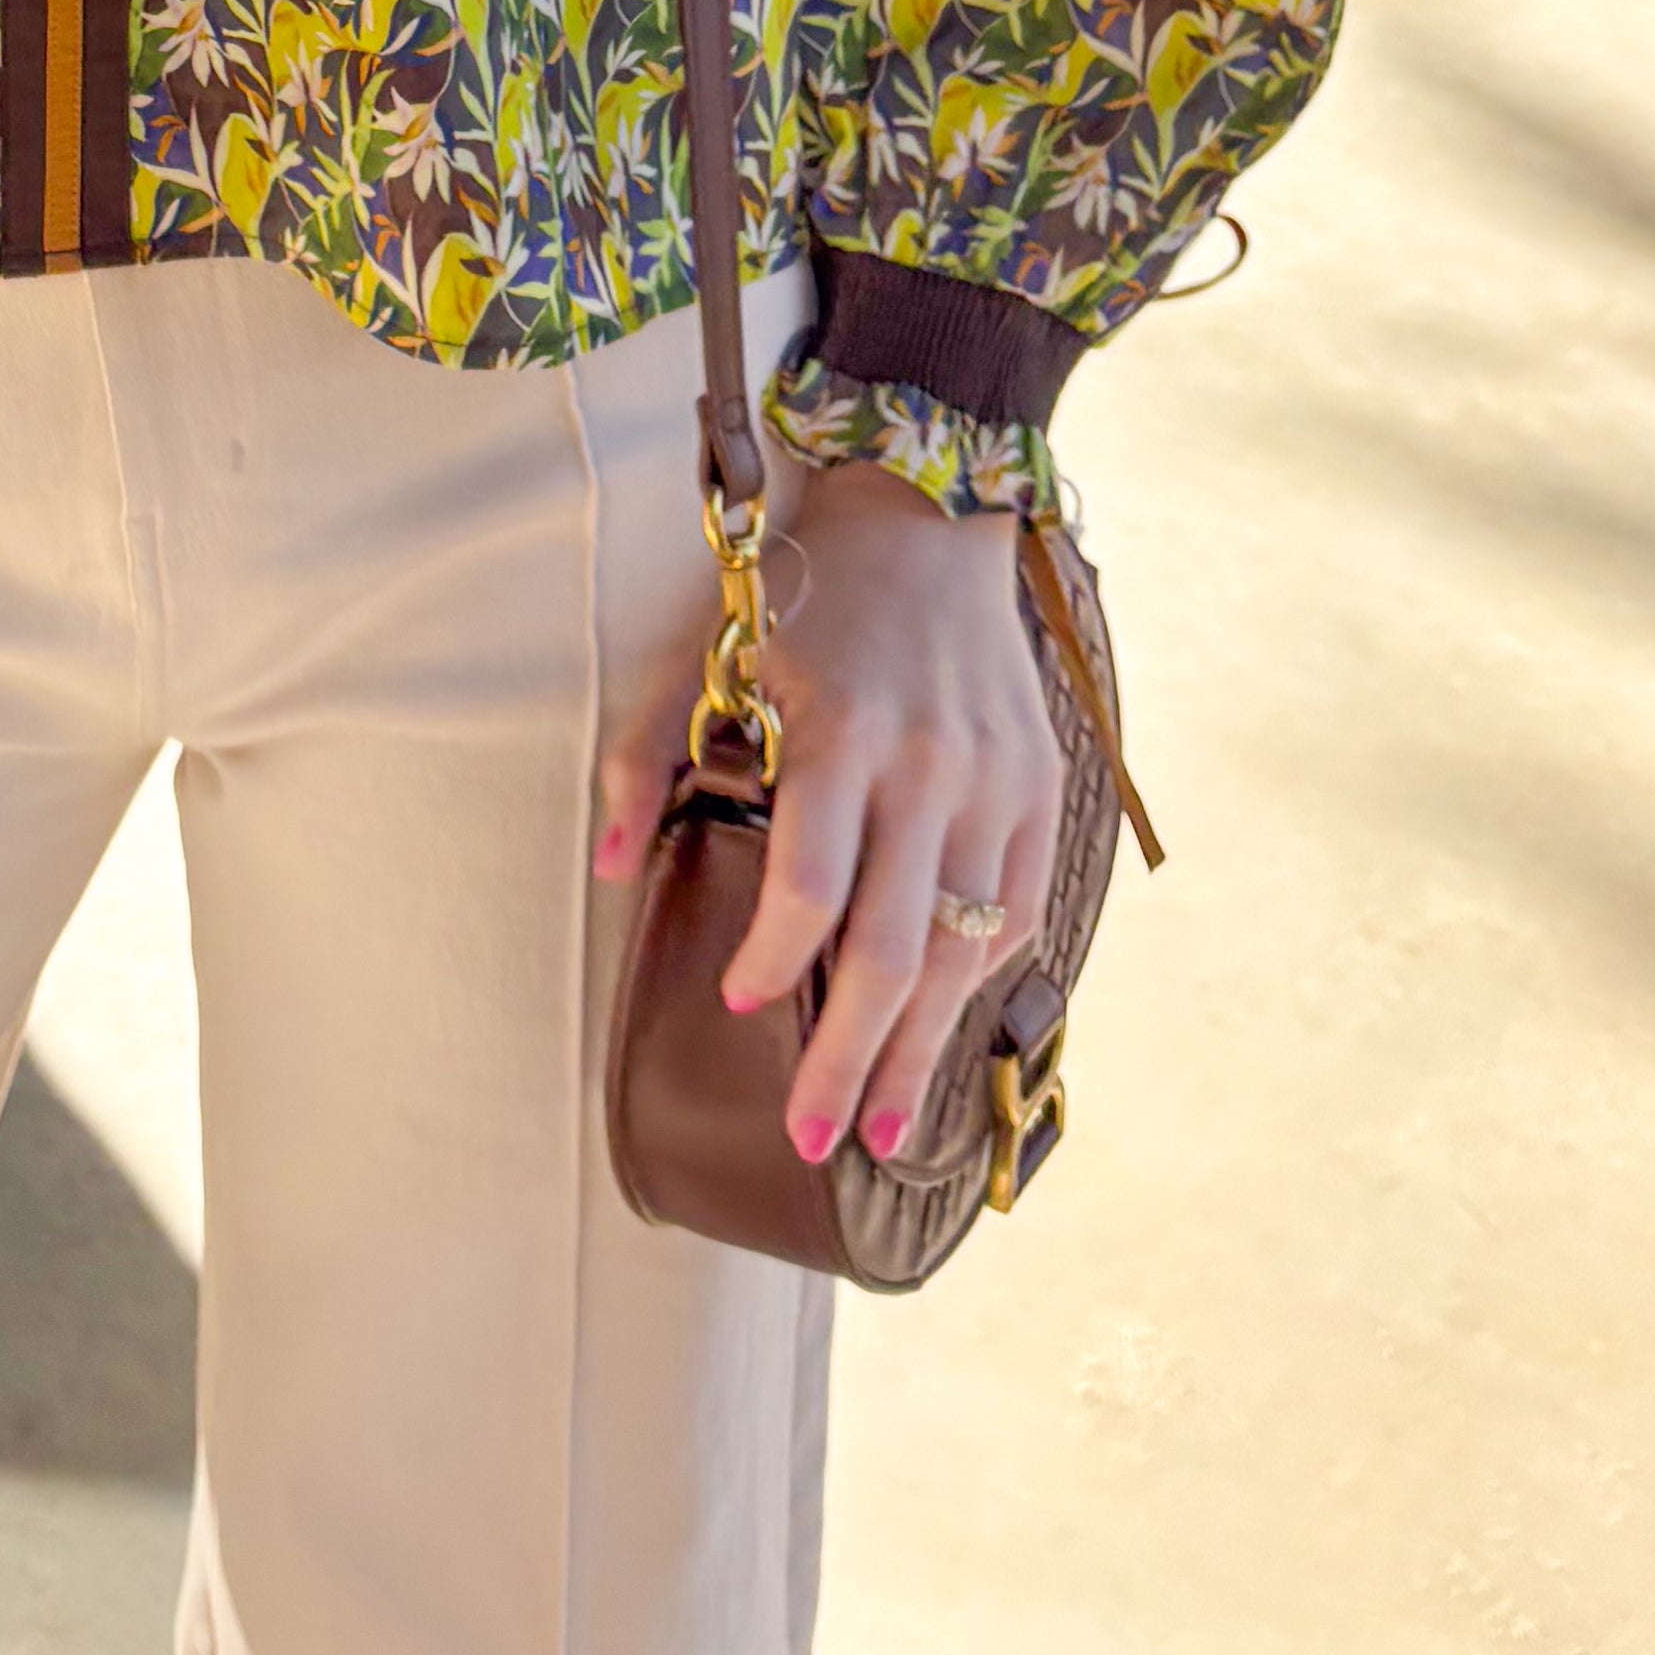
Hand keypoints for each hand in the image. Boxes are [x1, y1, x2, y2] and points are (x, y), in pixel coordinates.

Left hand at [594, 462, 1061, 1164]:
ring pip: (961, 949)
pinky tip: (939, 1034)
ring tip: (884, 1130)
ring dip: (920, 1050)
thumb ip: (646, 759)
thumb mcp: (703, 654)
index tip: (739, 1005)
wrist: (927, 517)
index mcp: (840, 730)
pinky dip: (975, 981)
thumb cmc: (800, 596)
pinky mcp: (1040, 789)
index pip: (811, 883)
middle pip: (892, 945)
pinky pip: (1012, 913)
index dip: (773, 958)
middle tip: (813, 1136)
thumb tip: (614, 871)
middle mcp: (929, 765)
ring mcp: (996, 782)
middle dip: (849, 1056)